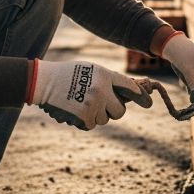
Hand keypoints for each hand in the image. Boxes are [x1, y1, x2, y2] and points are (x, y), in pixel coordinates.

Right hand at [29, 59, 152, 129]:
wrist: (44, 82)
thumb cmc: (68, 74)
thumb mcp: (90, 69)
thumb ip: (108, 80)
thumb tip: (128, 93)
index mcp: (105, 75)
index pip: (129, 87)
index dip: (140, 96)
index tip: (148, 103)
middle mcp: (102, 90)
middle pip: (120, 111)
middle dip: (113, 110)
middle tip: (102, 105)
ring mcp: (93, 104)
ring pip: (104, 119)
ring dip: (96, 115)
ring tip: (81, 102)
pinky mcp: (84, 116)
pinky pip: (92, 125)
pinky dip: (85, 120)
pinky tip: (75, 109)